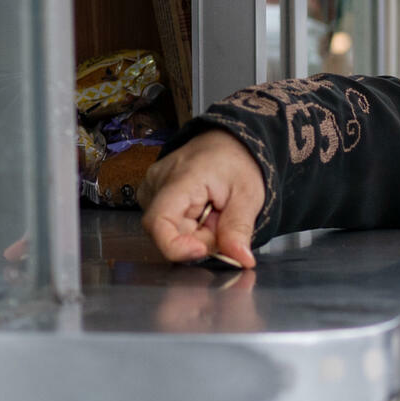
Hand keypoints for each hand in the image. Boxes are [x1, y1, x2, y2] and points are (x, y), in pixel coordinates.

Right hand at [140, 131, 265, 267]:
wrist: (228, 141)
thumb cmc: (237, 161)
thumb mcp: (248, 195)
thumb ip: (240, 228)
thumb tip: (241, 259)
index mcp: (179, 179)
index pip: (158, 224)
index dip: (177, 248)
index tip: (203, 251)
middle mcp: (156, 184)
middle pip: (170, 234)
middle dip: (201, 239)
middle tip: (222, 220)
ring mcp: (151, 189)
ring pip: (171, 232)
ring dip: (197, 233)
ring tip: (213, 211)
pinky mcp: (153, 196)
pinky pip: (170, 225)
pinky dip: (191, 226)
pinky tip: (202, 211)